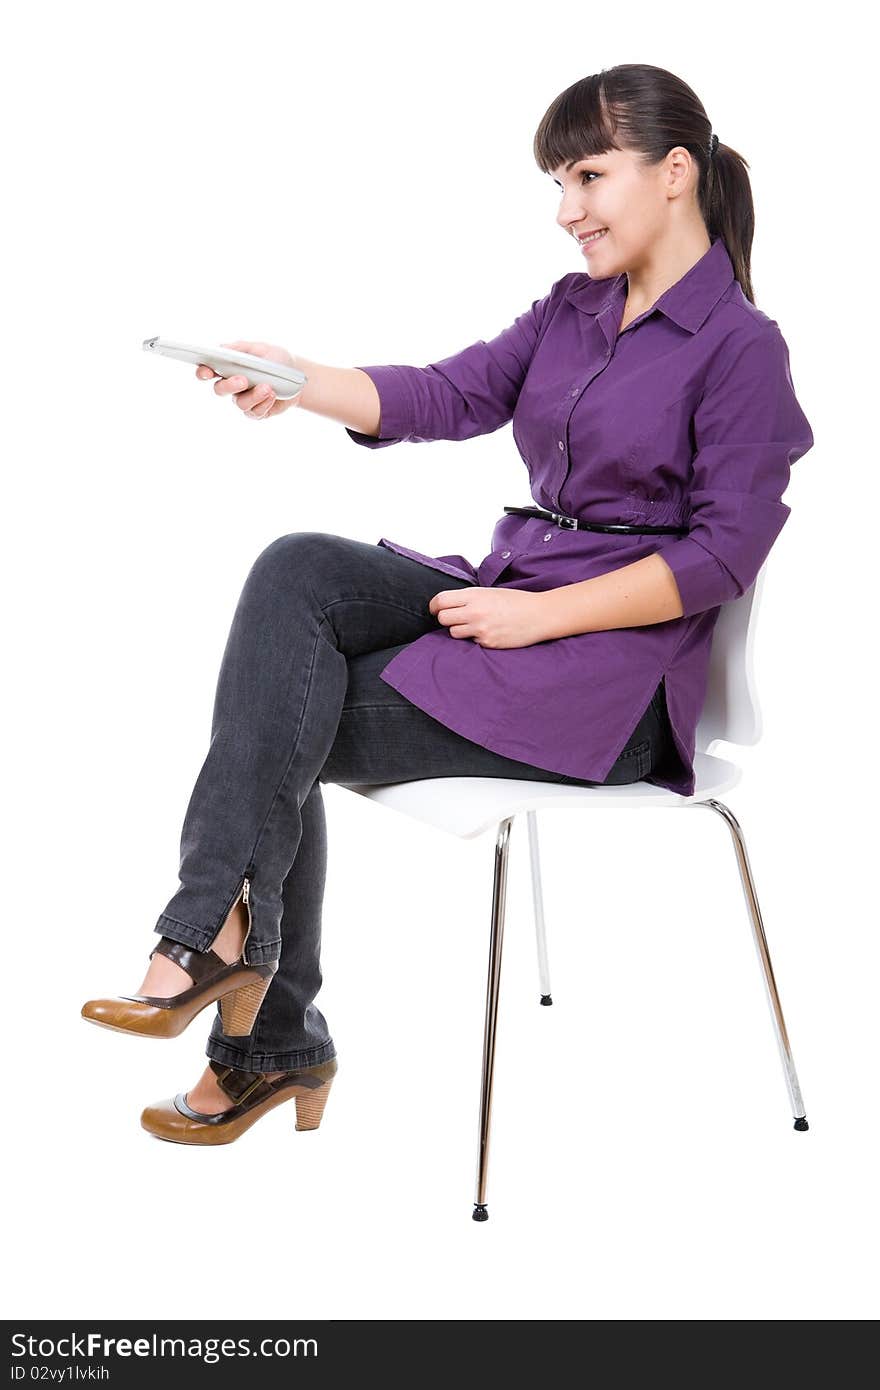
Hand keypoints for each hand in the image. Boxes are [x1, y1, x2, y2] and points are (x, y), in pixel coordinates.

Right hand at [195, 340, 300, 419]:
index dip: (203, 372)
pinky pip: (256, 412)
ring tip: (268, 387)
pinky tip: (273, 395)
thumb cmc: (276, 359)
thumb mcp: (260, 348)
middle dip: (230, 385)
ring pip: (240, 403)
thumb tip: (222, 349)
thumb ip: (240, 349)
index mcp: (228, 367)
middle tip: (243, 380)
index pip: (208, 371)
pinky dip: (265, 403)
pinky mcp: (257, 412)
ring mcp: (244, 400)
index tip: (206, 372)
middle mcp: (232, 386)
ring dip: (254, 396)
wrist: (298, 377)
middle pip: (220, 389)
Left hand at [428, 586, 549, 648]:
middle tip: (455, 618)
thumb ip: (469, 598)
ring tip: (475, 625)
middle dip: (446, 618)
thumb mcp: (490, 592)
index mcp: (474, 596)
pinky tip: (490, 631)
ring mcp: (480, 629)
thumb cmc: (516, 601)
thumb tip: (449, 604)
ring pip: (453, 632)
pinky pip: (471, 642)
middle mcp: (474, 612)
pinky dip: (476, 638)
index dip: (434, 606)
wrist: (539, 615)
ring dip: (459, 630)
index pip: (440, 601)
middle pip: (442, 618)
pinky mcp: (487, 643)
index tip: (435, 609)